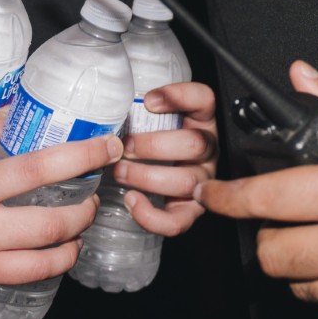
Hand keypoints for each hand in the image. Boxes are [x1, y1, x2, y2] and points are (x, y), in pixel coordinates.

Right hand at [0, 98, 121, 310]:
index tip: (52, 109)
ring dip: (82, 213)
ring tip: (92, 205)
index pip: (3, 123)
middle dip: (88, 154)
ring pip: (51, 223)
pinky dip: (61, 258)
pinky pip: (35, 266)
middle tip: (111, 146)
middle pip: (45, 168)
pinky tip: (69, 250)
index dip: (31, 114)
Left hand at [111, 80, 217, 237]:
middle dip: (154, 146)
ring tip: (120, 172)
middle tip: (124, 145)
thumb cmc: (148, 137)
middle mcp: (207, 149)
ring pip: (186, 182)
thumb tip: (109, 98)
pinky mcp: (190, 209)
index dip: (179, 97)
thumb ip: (139, 106)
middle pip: (195, 145)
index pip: (204, 99)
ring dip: (147, 177)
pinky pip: (178, 221)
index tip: (149, 101)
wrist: (153, 170)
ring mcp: (202, 180)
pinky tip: (132, 200)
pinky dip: (152, 215)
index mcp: (200, 119)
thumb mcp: (150, 115)